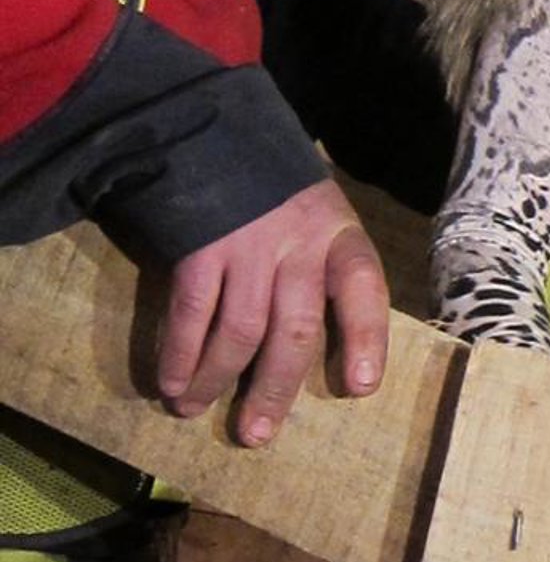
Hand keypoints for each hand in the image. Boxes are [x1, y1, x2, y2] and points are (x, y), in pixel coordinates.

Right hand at [156, 178, 389, 446]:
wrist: (210, 127)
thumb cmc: (274, 188)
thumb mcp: (317, 214)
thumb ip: (324, 269)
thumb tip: (326, 349)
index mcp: (338, 234)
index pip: (364, 288)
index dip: (365, 339)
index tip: (360, 387)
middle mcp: (297, 243)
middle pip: (294, 329)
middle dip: (274, 389)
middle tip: (257, 434)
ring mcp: (246, 245)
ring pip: (239, 331)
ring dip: (215, 379)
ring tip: (195, 411)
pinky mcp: (198, 247)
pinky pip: (191, 313)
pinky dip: (179, 353)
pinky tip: (171, 382)